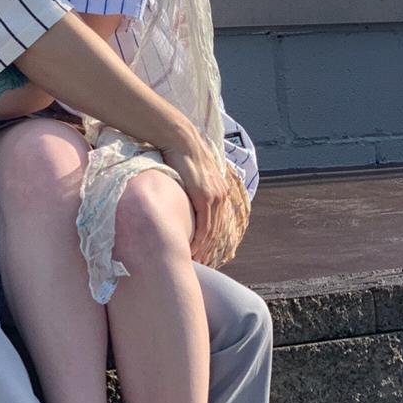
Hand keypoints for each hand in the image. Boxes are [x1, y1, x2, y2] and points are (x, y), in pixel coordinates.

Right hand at [159, 125, 229, 260]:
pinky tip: (192, 248)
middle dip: (209, 247)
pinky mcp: (204, 196)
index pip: (217, 222)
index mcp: (220, 191)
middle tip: (200, 262)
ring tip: (195, 260)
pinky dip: (199, 239)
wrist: (181, 140)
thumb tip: (184, 197)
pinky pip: (204, 224)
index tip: (203, 251)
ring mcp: (215, 196)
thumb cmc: (182, 156)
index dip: (211, 239)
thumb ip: (193, 188)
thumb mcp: (192, 176)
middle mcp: (221, 195)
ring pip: (212, 230)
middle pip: (217, 229)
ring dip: (204, 247)